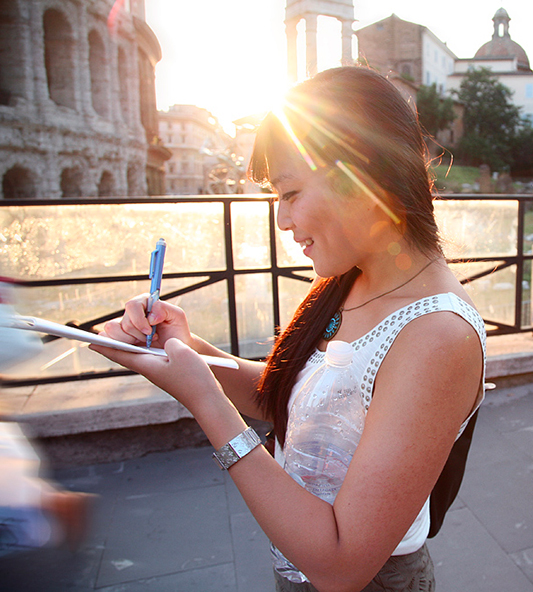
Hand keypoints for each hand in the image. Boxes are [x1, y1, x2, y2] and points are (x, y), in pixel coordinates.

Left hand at [90, 337, 222, 413]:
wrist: (207, 399)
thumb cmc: (194, 379)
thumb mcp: (180, 352)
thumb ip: (168, 342)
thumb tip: (165, 342)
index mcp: (146, 365)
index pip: (119, 354)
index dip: (104, 347)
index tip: (90, 341)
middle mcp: (149, 369)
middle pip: (126, 354)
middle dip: (116, 342)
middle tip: (108, 331)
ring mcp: (158, 372)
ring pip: (139, 355)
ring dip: (133, 344)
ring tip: (129, 333)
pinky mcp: (168, 372)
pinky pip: (152, 357)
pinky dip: (148, 348)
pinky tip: (153, 342)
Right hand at [103, 294, 191, 348]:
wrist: (176, 346)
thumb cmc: (177, 329)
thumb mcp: (178, 316)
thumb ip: (165, 309)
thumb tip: (150, 316)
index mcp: (144, 302)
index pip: (132, 305)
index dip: (139, 320)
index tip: (149, 332)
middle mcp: (132, 312)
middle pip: (124, 322)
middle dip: (138, 335)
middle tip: (151, 339)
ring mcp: (123, 325)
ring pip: (112, 330)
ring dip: (128, 340)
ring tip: (143, 344)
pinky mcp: (118, 337)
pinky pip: (106, 338)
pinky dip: (115, 344)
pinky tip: (132, 347)